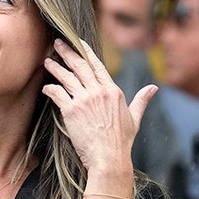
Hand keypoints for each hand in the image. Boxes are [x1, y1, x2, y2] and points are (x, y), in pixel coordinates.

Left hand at [41, 38, 156, 172]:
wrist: (108, 157)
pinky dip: (50, 89)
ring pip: (66, 77)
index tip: (78, 42)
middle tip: (57, 43)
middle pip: (80, 66)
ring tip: (47, 61)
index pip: (97, 65)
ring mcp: (84, 100)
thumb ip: (141, 100)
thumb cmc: (121, 141)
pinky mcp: (71, 110)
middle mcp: (98, 92)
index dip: (86, 52)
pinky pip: (57, 93)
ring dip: (55, 67)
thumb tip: (153, 88)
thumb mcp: (134, 117)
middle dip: (67, 52)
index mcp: (112, 91)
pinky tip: (45, 87)